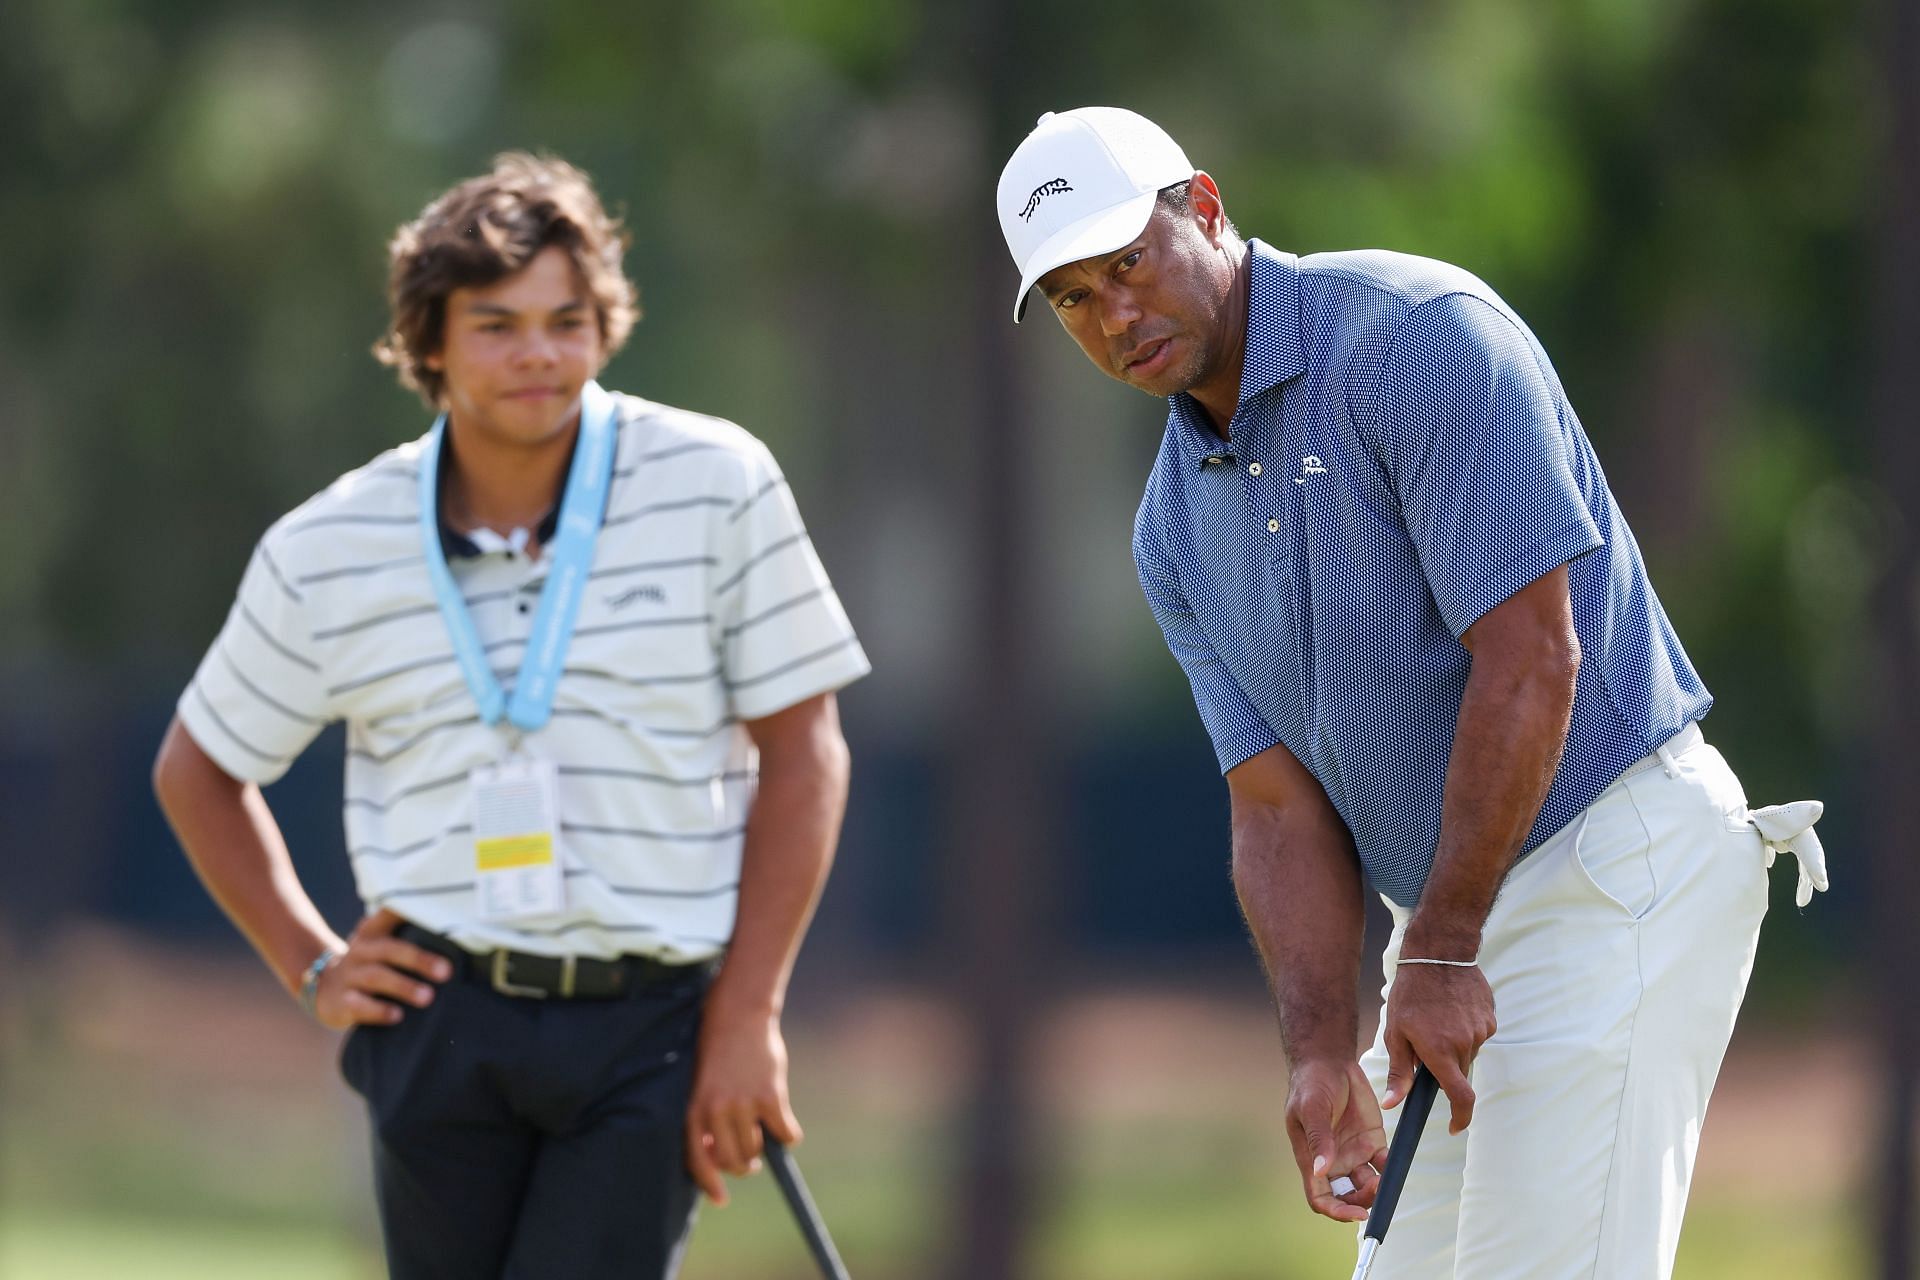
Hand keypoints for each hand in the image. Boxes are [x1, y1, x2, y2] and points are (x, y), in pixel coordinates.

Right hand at [311, 908, 451, 1029]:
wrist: (323, 987)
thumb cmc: (371, 964)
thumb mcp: (383, 945)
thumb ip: (412, 937)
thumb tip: (466, 936)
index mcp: (374, 931)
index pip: (391, 914)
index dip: (410, 911)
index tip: (442, 913)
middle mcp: (360, 949)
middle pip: (390, 949)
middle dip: (419, 959)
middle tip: (446, 971)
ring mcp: (349, 975)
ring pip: (376, 977)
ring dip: (404, 986)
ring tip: (428, 997)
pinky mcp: (341, 1001)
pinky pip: (358, 1005)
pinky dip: (379, 1010)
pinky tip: (397, 1016)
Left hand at [684, 1004, 799, 1206]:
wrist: (739, 1014)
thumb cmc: (720, 1051)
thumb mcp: (705, 1086)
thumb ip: (710, 1119)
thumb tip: (724, 1155)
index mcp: (694, 1109)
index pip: (699, 1161)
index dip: (710, 1184)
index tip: (721, 1199)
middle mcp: (716, 1111)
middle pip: (733, 1161)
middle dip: (743, 1166)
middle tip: (751, 1161)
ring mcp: (743, 1104)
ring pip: (758, 1150)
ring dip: (764, 1148)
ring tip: (764, 1130)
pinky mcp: (770, 1097)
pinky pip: (785, 1133)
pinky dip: (789, 1134)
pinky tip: (786, 1124)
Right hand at [1284, 1057, 1388, 1222]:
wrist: (1330, 1060)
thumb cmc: (1312, 1082)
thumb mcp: (1312, 1108)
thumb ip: (1319, 1139)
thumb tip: (1320, 1170)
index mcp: (1311, 1157)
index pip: (1320, 1197)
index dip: (1337, 1211)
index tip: (1357, 1213)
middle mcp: (1332, 1160)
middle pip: (1346, 1197)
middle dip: (1361, 1201)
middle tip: (1376, 1189)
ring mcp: (1352, 1151)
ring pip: (1367, 1185)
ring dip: (1377, 1189)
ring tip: (1386, 1178)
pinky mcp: (1371, 1140)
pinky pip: (1383, 1164)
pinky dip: (1391, 1170)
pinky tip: (1395, 1166)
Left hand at [1381, 962, 1495, 1132]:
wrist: (1439, 953)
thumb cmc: (1410, 993)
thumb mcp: (1396, 1032)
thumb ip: (1400, 1071)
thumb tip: (1393, 1104)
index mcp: (1440, 1051)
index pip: (1460, 1097)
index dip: (1461, 1117)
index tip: (1455, 1127)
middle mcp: (1465, 1044)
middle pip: (1460, 1073)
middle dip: (1445, 1069)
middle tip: (1426, 1044)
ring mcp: (1481, 1030)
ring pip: (1468, 1052)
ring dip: (1454, 1046)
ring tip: (1437, 1018)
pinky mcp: (1490, 1017)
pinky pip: (1478, 1034)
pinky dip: (1465, 1030)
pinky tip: (1451, 1008)